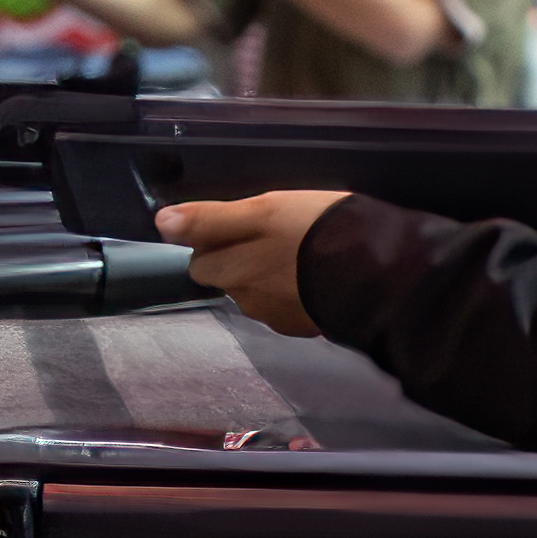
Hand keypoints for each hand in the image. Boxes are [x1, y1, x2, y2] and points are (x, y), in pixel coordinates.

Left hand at [153, 188, 347, 334]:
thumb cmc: (315, 231)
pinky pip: (289, 307)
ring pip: (258, 294)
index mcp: (231, 272)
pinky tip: (317, 276)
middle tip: (273, 237)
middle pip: (227, 280)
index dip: (216, 240)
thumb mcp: (261, 210)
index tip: (243, 226)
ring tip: (300, 254)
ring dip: (270, 277)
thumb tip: (160, 223)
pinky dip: (297, 293)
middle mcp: (247, 301)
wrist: (376, 271)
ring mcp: (278, 318)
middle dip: (240, 262)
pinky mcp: (307, 327)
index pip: (200, 261)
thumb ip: (209, 219)